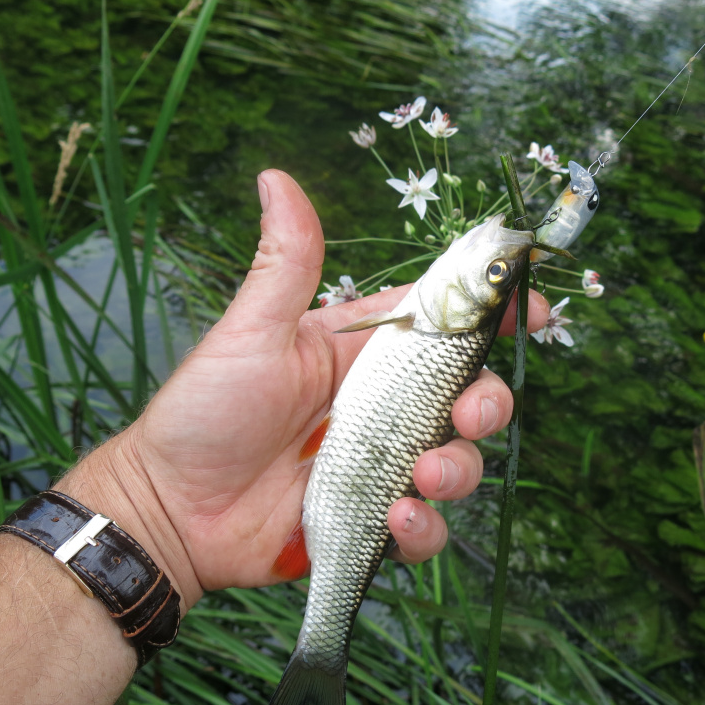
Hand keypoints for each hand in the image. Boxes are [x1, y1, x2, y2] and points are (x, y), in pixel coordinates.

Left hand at [56, 170, 549, 609]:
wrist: (172, 510)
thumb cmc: (206, 412)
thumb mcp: (250, 334)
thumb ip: (286, 265)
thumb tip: (277, 176)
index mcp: (360, 353)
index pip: (439, 323)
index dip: (490, 314)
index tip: (532, 312)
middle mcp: (381, 407)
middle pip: (465, 395)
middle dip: (487, 403)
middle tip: (470, 414)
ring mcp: (381, 464)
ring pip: (457, 461)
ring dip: (459, 469)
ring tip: (422, 476)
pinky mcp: (372, 519)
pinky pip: (423, 527)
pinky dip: (424, 528)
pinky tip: (396, 519)